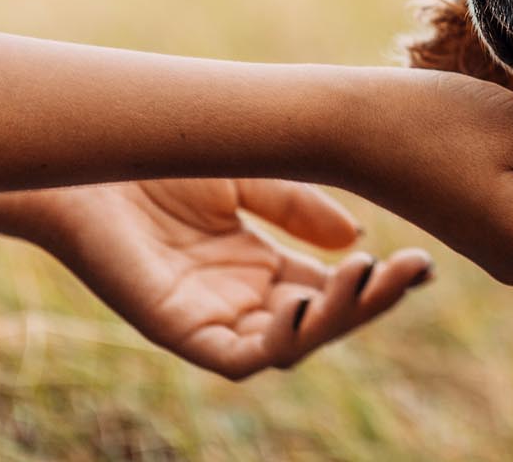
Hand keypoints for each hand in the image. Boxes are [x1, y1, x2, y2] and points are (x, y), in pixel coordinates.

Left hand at [31, 179, 430, 379]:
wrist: (90, 156)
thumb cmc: (160, 159)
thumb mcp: (252, 175)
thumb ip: (302, 209)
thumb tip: (360, 245)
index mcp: (261, 265)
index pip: (334, 286)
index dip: (380, 282)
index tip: (421, 262)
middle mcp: (243, 297)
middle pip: (325, 319)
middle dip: (374, 300)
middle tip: (410, 270)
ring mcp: (214, 317)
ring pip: (294, 344)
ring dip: (337, 318)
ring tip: (365, 277)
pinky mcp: (179, 331)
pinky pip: (241, 358)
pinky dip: (280, 342)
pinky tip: (305, 303)